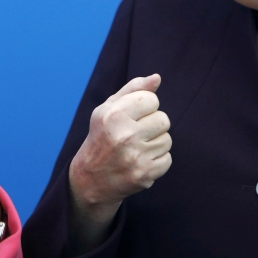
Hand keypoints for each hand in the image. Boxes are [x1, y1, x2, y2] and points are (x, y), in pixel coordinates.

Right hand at [69, 74, 170, 229]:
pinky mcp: (144, 174)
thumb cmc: (101, 137)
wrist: (89, 179)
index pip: (152, 99)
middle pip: (163, 119)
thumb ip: (133, 90)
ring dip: (155, 143)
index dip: (144, 107)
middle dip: (152, 125)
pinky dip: (157, 160)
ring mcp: (135, 157)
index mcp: (113, 115)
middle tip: (135, 134)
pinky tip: (141, 161)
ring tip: (137, 148)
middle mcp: (124, 136)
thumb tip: (157, 78)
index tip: (132, 116)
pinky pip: (167, 159)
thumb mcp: (107, 109)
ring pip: (167, 139)